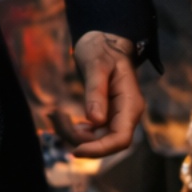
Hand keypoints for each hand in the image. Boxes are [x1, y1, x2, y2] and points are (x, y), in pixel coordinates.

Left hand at [63, 32, 144, 157]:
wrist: (104, 41)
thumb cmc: (102, 49)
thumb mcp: (96, 65)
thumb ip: (96, 91)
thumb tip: (95, 120)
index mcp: (131, 103)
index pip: (121, 138)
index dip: (100, 149)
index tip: (76, 150)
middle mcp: (128, 113)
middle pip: (110, 142)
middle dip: (86, 143)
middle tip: (60, 130)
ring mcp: (119, 115)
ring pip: (101, 139)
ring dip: (80, 138)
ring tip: (60, 122)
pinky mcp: (109, 114)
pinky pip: (96, 132)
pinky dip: (82, 132)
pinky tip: (70, 124)